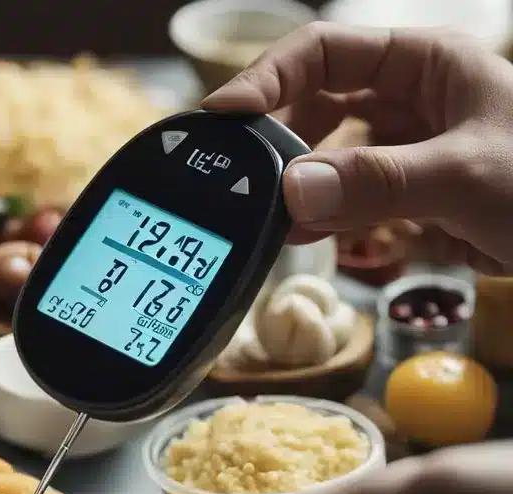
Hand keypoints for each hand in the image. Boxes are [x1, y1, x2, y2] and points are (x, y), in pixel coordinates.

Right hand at [204, 23, 512, 273]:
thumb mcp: (469, 178)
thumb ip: (378, 182)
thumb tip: (293, 191)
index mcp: (428, 66)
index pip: (324, 53)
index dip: (267, 79)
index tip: (223, 119)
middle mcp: (411, 105)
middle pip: (314, 107)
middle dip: (277, 143)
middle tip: (239, 182)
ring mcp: (409, 156)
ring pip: (328, 163)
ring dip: (299, 191)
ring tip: (271, 221)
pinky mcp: (413, 204)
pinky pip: (351, 208)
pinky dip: (327, 225)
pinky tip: (311, 242)